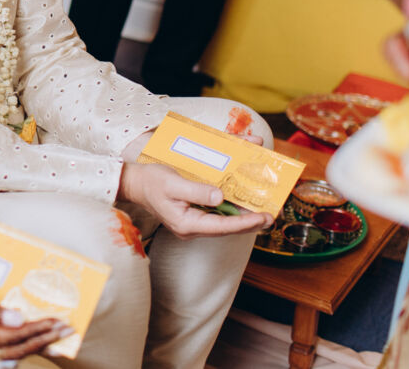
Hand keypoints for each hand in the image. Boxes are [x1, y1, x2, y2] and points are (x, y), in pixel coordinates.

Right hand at [0, 282, 69, 359]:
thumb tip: (17, 317)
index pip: (14, 336)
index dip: (38, 330)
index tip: (58, 322)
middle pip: (17, 348)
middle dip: (43, 339)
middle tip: (66, 329)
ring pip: (10, 351)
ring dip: (33, 343)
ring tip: (54, 335)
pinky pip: (0, 348)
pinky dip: (18, 343)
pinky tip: (28, 337)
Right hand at [119, 162, 271, 237]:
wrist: (135, 183)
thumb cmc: (151, 182)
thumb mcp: (173, 183)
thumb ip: (197, 190)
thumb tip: (220, 196)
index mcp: (188, 224)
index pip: (223, 227)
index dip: (245, 223)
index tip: (264, 218)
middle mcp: (194, 226)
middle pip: (228, 226)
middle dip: (250, 220)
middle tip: (272, 214)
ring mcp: (194, 220)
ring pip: (225, 220)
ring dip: (243, 213)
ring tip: (264, 208)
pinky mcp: (194, 212)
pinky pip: (217, 212)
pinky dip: (232, 204)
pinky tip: (243, 196)